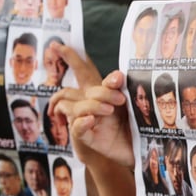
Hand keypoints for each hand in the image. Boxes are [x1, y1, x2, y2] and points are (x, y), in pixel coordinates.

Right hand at [50, 46, 132, 168]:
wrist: (137, 150)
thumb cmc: (133, 125)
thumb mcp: (130, 105)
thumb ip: (121, 90)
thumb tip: (118, 74)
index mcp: (98, 92)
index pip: (82, 72)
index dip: (70, 58)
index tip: (58, 45)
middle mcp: (87, 104)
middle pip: (79, 90)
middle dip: (100, 91)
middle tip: (120, 99)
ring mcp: (84, 120)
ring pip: (74, 107)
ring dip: (92, 105)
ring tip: (110, 110)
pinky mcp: (87, 138)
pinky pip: (76, 128)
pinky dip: (81, 122)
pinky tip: (92, 120)